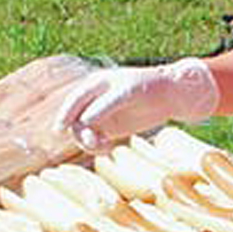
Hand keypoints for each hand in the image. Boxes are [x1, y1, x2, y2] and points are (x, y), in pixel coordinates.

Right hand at [56, 58, 218, 150]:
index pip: (75, 100)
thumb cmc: (149, 87)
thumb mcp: (127, 93)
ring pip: (82, 133)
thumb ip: (105, 105)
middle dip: (79, 132)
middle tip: (93, 142)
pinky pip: (94, 142)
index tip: (62, 128)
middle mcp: (94, 100)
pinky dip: (97, 147)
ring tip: (104, 145)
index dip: (66, 114)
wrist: (170, 97)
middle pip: (74, 119)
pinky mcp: (109, 130)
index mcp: (95, 84)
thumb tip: (84, 121)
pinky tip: (109, 147)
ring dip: (88, 142)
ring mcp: (100, 116)